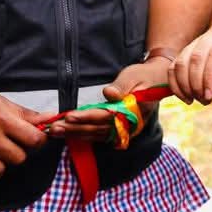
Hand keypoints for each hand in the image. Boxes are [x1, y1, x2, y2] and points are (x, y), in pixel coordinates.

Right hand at [0, 72, 46, 183]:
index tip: (32, 138)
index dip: (38, 140)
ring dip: (2, 163)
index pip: (34, 140)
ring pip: (0, 170)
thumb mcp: (0, 100)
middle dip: (19, 152)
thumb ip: (25, 114)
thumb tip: (50, 118)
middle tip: (11, 144)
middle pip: (19, 158)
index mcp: (1, 118)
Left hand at [50, 56, 171, 137]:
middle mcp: (129, 125)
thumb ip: (121, 86)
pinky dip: (82, 135)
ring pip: (96, 134)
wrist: (157, 80)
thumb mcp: (134, 75)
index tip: (70, 116)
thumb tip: (108, 94)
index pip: (107, 117)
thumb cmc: (144, 75)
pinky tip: (68, 134)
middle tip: (54, 128)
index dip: (87, 117)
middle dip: (75, 129)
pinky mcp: (118, 130)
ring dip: (75, 134)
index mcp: (134, 112)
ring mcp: (124, 130)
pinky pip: (99, 135)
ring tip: (55, 132)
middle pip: (99, 129)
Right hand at [169, 22, 211, 101]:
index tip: (210, 95)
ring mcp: (201, 38)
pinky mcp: (189, 49)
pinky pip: (176, 66)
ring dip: (185, 85)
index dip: (210, 76)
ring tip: (197, 99)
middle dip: (197, 83)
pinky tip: (186, 95)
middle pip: (197, 56)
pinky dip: (176, 83)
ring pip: (183, 61)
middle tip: (205, 100)